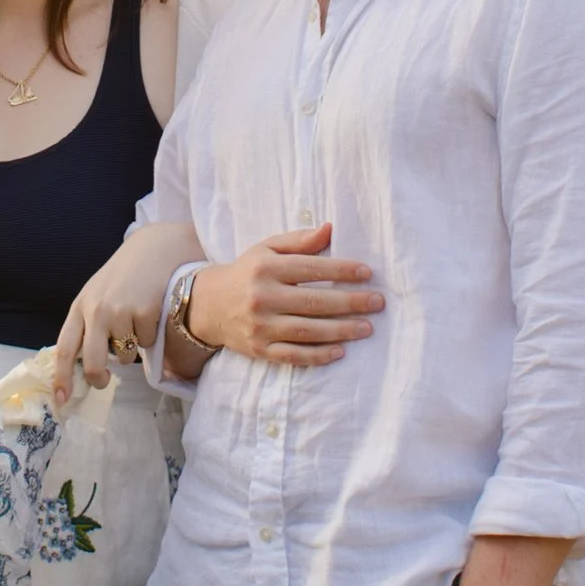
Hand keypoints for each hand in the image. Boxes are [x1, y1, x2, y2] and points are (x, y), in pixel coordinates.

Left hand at [54, 222, 201, 401]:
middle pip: (93, 362)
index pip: (65, 348)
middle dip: (98, 378)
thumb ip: (88, 323)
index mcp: (81, 307)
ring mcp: (121, 311)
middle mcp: (97, 310)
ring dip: (131, 349)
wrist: (156, 247)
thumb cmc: (125, 275)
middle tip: (102, 382)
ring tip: (136, 322)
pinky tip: (152, 313)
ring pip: (125, 356)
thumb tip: (85, 364)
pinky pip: (147, 344)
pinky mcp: (145, 312)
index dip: (61, 377)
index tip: (60, 399)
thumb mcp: (98, 294)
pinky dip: (151, 336)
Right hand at [184, 222, 382, 366]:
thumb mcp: (267, 249)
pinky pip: (293, 355)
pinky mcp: (259, 349)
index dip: (342, 270)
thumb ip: (299, 241)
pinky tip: (340, 351)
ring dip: (341, 330)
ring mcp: (260, 326)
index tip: (367, 273)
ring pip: (307, 331)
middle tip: (377, 303)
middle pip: (314, 302)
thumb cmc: (247, 272)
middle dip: (350, 303)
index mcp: (266, 269)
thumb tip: (330, 229)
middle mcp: (263, 297)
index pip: (311, 268)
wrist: (207, 305)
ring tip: (367, 327)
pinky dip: (317, 356)